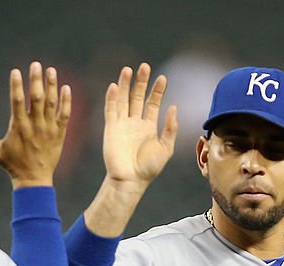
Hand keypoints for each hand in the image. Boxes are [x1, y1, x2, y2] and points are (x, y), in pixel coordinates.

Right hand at [0, 61, 70, 187]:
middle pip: (36, 98)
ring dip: (52, 86)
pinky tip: (66, 88)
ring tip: (51, 70)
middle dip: (36, 80)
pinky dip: (66, 101)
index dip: (16, 85)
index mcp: (19, 127)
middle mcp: (35, 125)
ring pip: (52, 103)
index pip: (17, 101)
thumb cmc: (12, 165)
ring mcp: (49, 129)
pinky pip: (65, 115)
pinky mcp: (59, 134)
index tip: (16, 71)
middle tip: (36, 64)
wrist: (34, 180)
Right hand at [102, 63, 177, 192]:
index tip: (162, 78)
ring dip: (125, 85)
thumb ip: (170, 128)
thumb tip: (173, 108)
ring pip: (123, 100)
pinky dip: (112, 98)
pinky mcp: (110, 128)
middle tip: (144, 66)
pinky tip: (115, 86)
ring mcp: (121, 125)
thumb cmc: (149, 168)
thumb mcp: (166, 148)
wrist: (131, 180)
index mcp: (148, 127)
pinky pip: (111, 110)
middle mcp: (134, 123)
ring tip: (128, 69)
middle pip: (137, 97)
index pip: (152, 103)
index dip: (157, 90)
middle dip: (141, 82)